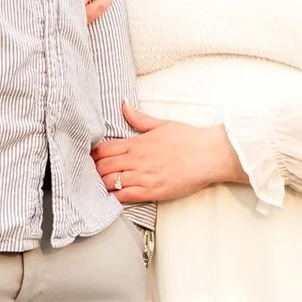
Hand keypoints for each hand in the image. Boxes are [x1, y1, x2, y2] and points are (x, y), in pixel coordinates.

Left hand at [92, 103, 245, 203]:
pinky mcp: (152, 192)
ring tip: (101, 185)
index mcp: (137, 143)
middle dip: (94, 171)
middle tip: (94, 173)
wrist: (209, 155)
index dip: (94, 155)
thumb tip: (123, 104)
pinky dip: (115, 197)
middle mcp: (136, 160)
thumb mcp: (162, 124)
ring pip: (110, 183)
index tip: (92, 158)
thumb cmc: (189, 139)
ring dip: (102, 185)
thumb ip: (139, 118)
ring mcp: (143, 177)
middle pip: (102, 167)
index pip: (103, 149)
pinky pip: (124, 197)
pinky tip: (113, 196)